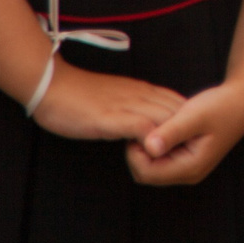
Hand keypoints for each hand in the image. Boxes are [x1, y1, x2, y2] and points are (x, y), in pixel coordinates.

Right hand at [27, 59, 186, 143]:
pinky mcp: (111, 117)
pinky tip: (152, 153)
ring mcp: (127, 105)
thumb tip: (145, 121)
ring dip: (174, 138)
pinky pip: (142, 127)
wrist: (51, 85)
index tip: (192, 138)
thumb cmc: (78, 94)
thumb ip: (133, 105)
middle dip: (188, 132)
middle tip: (190, 152)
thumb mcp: (116, 96)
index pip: (178, 102)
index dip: (189, 120)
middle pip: (180, 112)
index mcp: (142, 90)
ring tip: (177, 157)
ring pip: (166, 118)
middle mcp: (141, 95)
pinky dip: (152, 140)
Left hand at [128, 76, 243, 186]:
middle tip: (144, 125)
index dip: (135, 152)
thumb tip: (149, 147)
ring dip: (147, 148)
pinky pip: (161, 158)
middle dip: (138, 152)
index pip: (147, 173)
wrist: (243, 99)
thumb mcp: (195, 116)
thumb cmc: (222, 106)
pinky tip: (162, 125)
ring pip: (152, 166)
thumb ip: (172, 132)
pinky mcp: (187, 158)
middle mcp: (188, 173)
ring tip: (155, 124)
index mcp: (191, 168)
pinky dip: (155, 144)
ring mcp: (188, 167)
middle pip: (146, 173)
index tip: (139, 128)